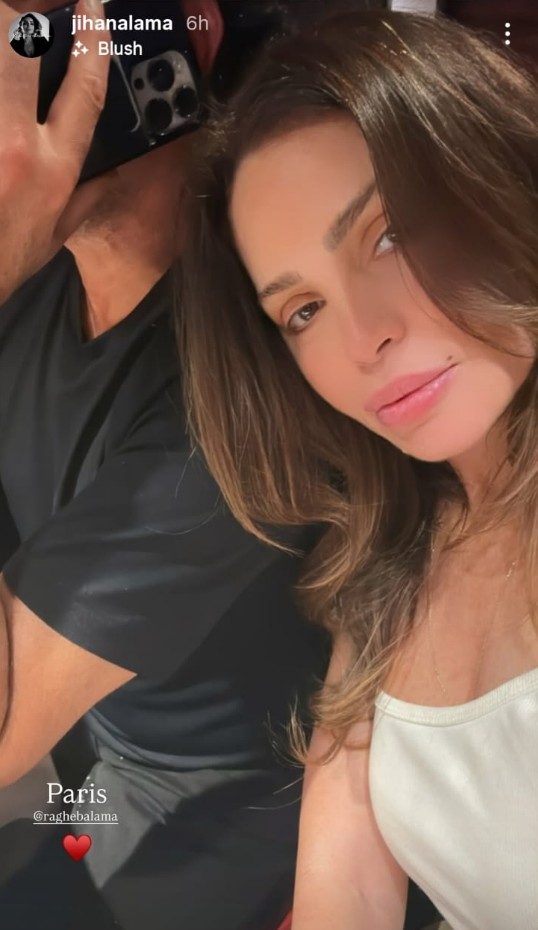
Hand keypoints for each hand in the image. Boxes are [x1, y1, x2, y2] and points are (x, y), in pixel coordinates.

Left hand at [0, 0, 112, 303]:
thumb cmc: (3, 262)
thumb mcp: (56, 237)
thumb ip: (88, 197)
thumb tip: (113, 170)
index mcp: (52, 168)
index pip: (84, 89)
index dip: (93, 38)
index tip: (92, 6)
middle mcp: (15, 142)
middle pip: (17, 42)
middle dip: (23, 13)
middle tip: (30, 8)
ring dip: (2, 35)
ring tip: (9, 27)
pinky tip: (0, 67)